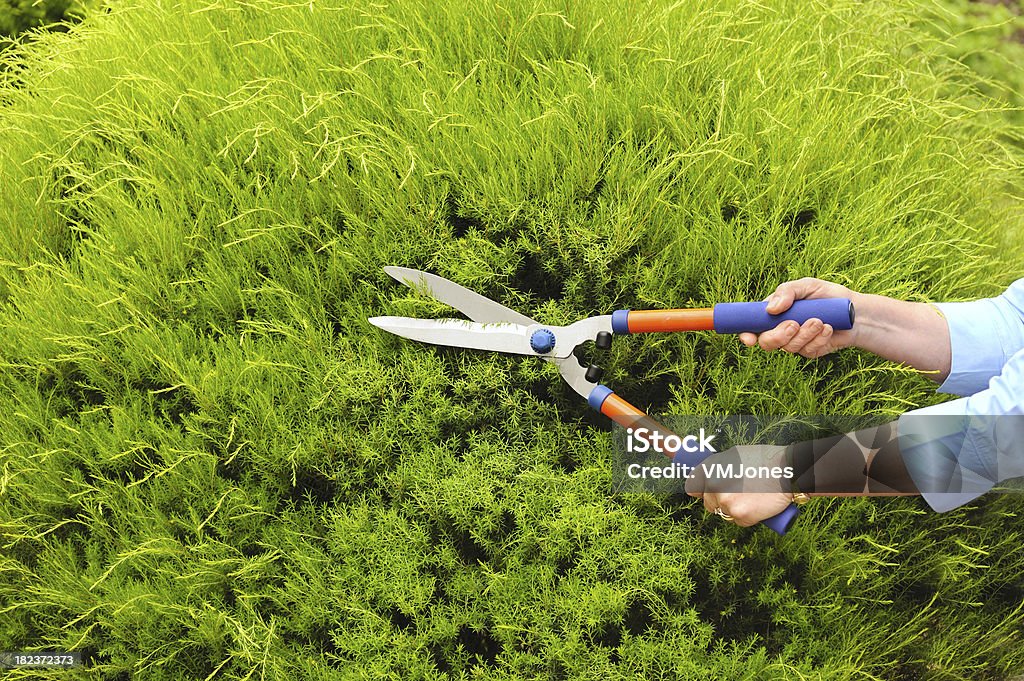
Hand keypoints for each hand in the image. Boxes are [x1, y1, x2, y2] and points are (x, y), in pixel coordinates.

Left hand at [685, 444, 794, 526]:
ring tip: (752, 498)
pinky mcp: (739, 515)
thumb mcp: (734, 455)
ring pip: (724, 513)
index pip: (692, 487)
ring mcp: (725, 501)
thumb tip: (707, 478)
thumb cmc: (764, 460)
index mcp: (710, 468)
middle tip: (739, 496)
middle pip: (709, 503)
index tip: (707, 493)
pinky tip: (758, 506)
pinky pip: (739, 521)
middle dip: (721, 502)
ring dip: (735, 510)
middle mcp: (713, 484)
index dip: (701, 491)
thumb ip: (718, 467)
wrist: (787, 470)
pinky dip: (748, 518)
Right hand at [739, 277, 858, 357]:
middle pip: (767, 342)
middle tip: (794, 324)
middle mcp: (781, 329)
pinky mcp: (810, 351)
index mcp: (774, 313)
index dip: (746, 334)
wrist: (855, 311)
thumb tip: (771, 309)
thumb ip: (786, 292)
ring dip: (804, 334)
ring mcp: (795, 342)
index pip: (752, 326)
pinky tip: (829, 329)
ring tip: (820, 321)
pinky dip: (818, 339)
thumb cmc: (828, 295)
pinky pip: (808, 350)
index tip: (749, 339)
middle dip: (778, 336)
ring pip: (789, 347)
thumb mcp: (807, 285)